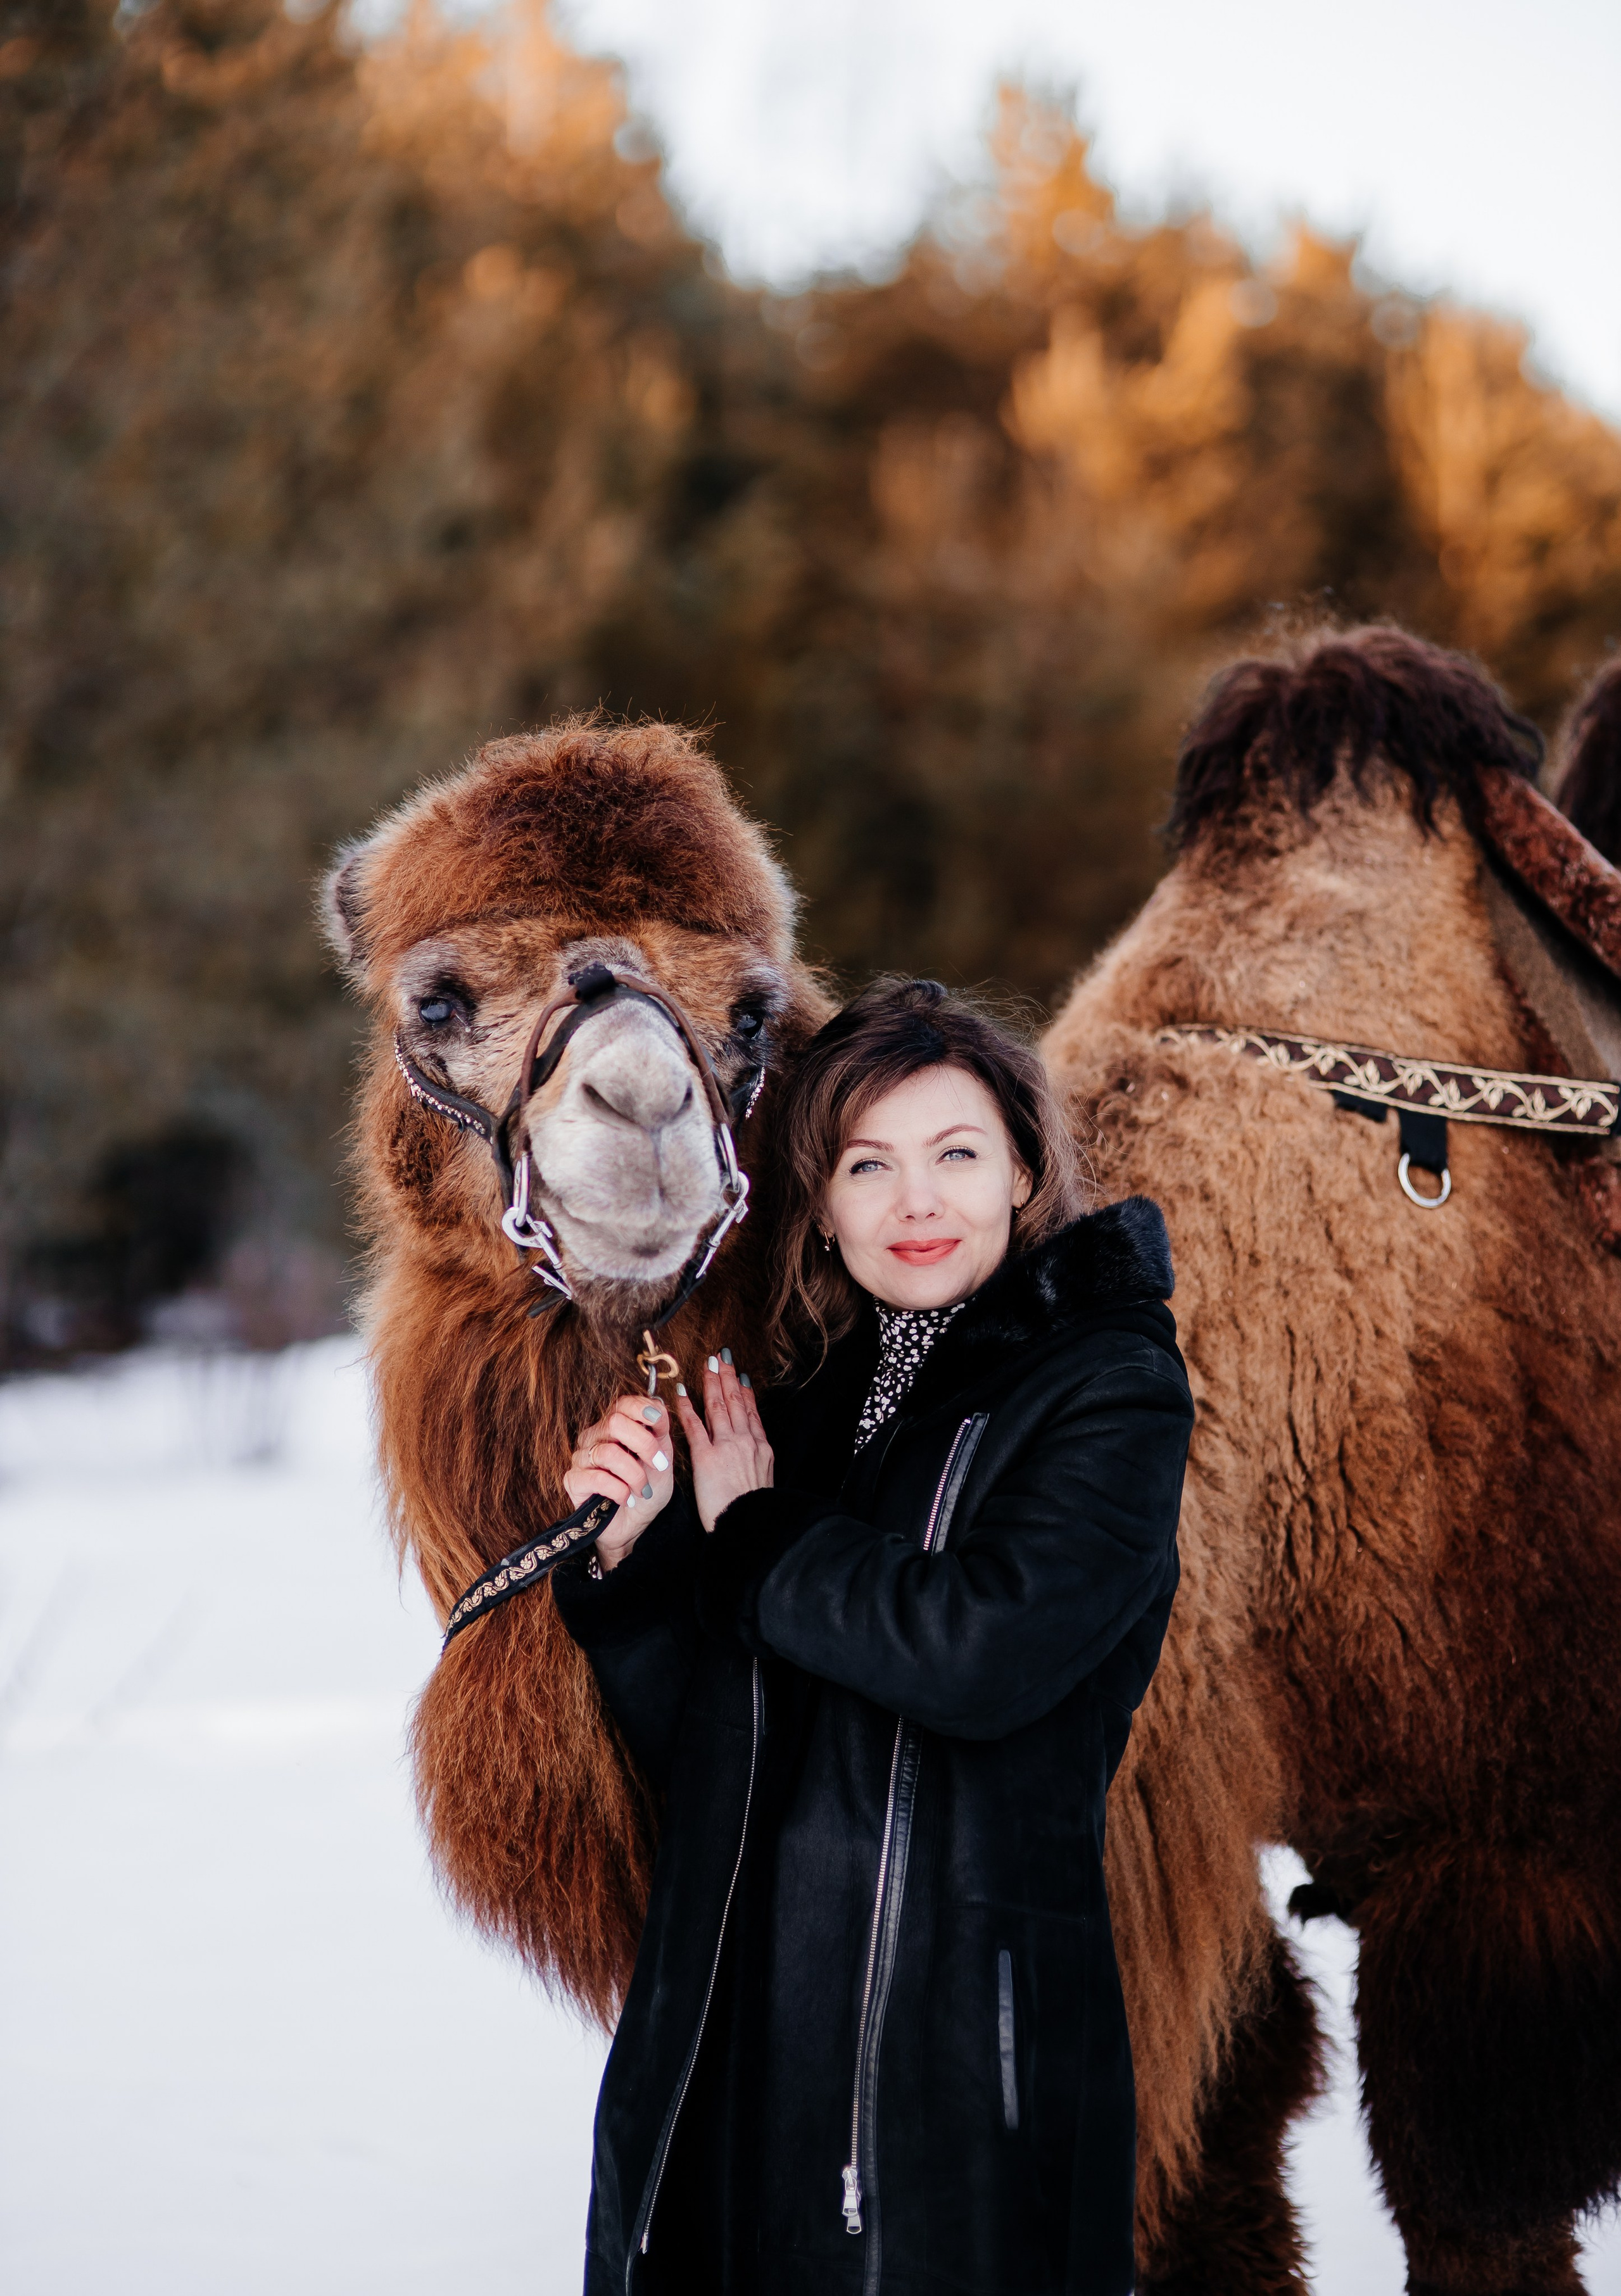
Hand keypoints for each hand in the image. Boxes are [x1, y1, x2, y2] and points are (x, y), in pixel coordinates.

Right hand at [562, 1394, 674, 1571]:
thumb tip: (658, 1406)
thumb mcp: (663, 1458)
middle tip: (658, 1465)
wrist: (636, 1526)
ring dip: (634, 1474)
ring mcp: (581, 1457)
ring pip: (608, 1452)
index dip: (643, 1410)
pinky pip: (597, 1478)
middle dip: (643, 1444)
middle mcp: (595, 1436)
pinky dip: (619, 1491)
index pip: (623, 1403)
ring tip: (642, 1490)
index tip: (660, 1426)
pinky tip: (626, 1500)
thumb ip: (660, 1431)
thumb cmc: (647, 1490)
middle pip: (615, 1422)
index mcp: (615, 1426)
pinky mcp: (573, 1481)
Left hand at [674, 1349, 773, 1532]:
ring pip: (718, 1407)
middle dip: (728, 1378)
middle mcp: (746, 1441)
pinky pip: (695, 1426)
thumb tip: (756, 1456)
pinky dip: (687, 1407)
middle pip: (736, 1402)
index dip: (745, 1392)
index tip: (740, 1376)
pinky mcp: (707, 1457)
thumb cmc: (755, 1510)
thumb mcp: (765, 1482)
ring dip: (712, 1383)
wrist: (749, 1524)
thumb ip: (759, 1463)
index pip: (752, 1413)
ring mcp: (727, 1446)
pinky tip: (680, 1393)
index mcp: (762, 1448)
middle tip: (721, 1357)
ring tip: (707, 1365)